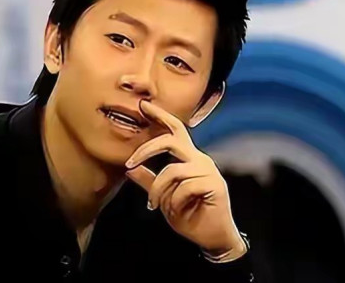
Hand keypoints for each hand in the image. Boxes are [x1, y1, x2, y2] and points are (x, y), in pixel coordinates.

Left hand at [125, 100, 246, 260]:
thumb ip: (149, 181)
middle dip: (147, 149)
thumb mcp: (163, 197)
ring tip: (154, 205)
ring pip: (172, 170)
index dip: (160, 116)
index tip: (143, 105)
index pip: (175, 130)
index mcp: (189, 158)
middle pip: (171, 140)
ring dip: (158, 190)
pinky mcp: (214, 185)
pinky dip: (175, 201)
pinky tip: (176, 210)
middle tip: (129, 162)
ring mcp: (208, 171)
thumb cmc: (189, 215)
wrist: (212, 238)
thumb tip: (130, 168)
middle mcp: (199, 160)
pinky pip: (185, 187)